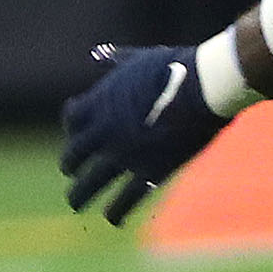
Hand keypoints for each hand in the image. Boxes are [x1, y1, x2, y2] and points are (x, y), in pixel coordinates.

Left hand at [59, 41, 229, 225]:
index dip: (72, 128)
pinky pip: (126, 197)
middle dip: (70, 165)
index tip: (75, 134)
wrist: (202, 87)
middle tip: (70, 173)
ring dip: (79, 195)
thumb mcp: (140, 59)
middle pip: (75, 153)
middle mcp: (106, 130)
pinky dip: (116, 210)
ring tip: (75, 204)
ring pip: (92, 180)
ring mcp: (125, 153)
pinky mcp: (149, 170)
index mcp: (101, 100)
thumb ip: (118, 60)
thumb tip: (99, 53)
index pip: (73, 118)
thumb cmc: (176, 68)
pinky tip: (112, 218)